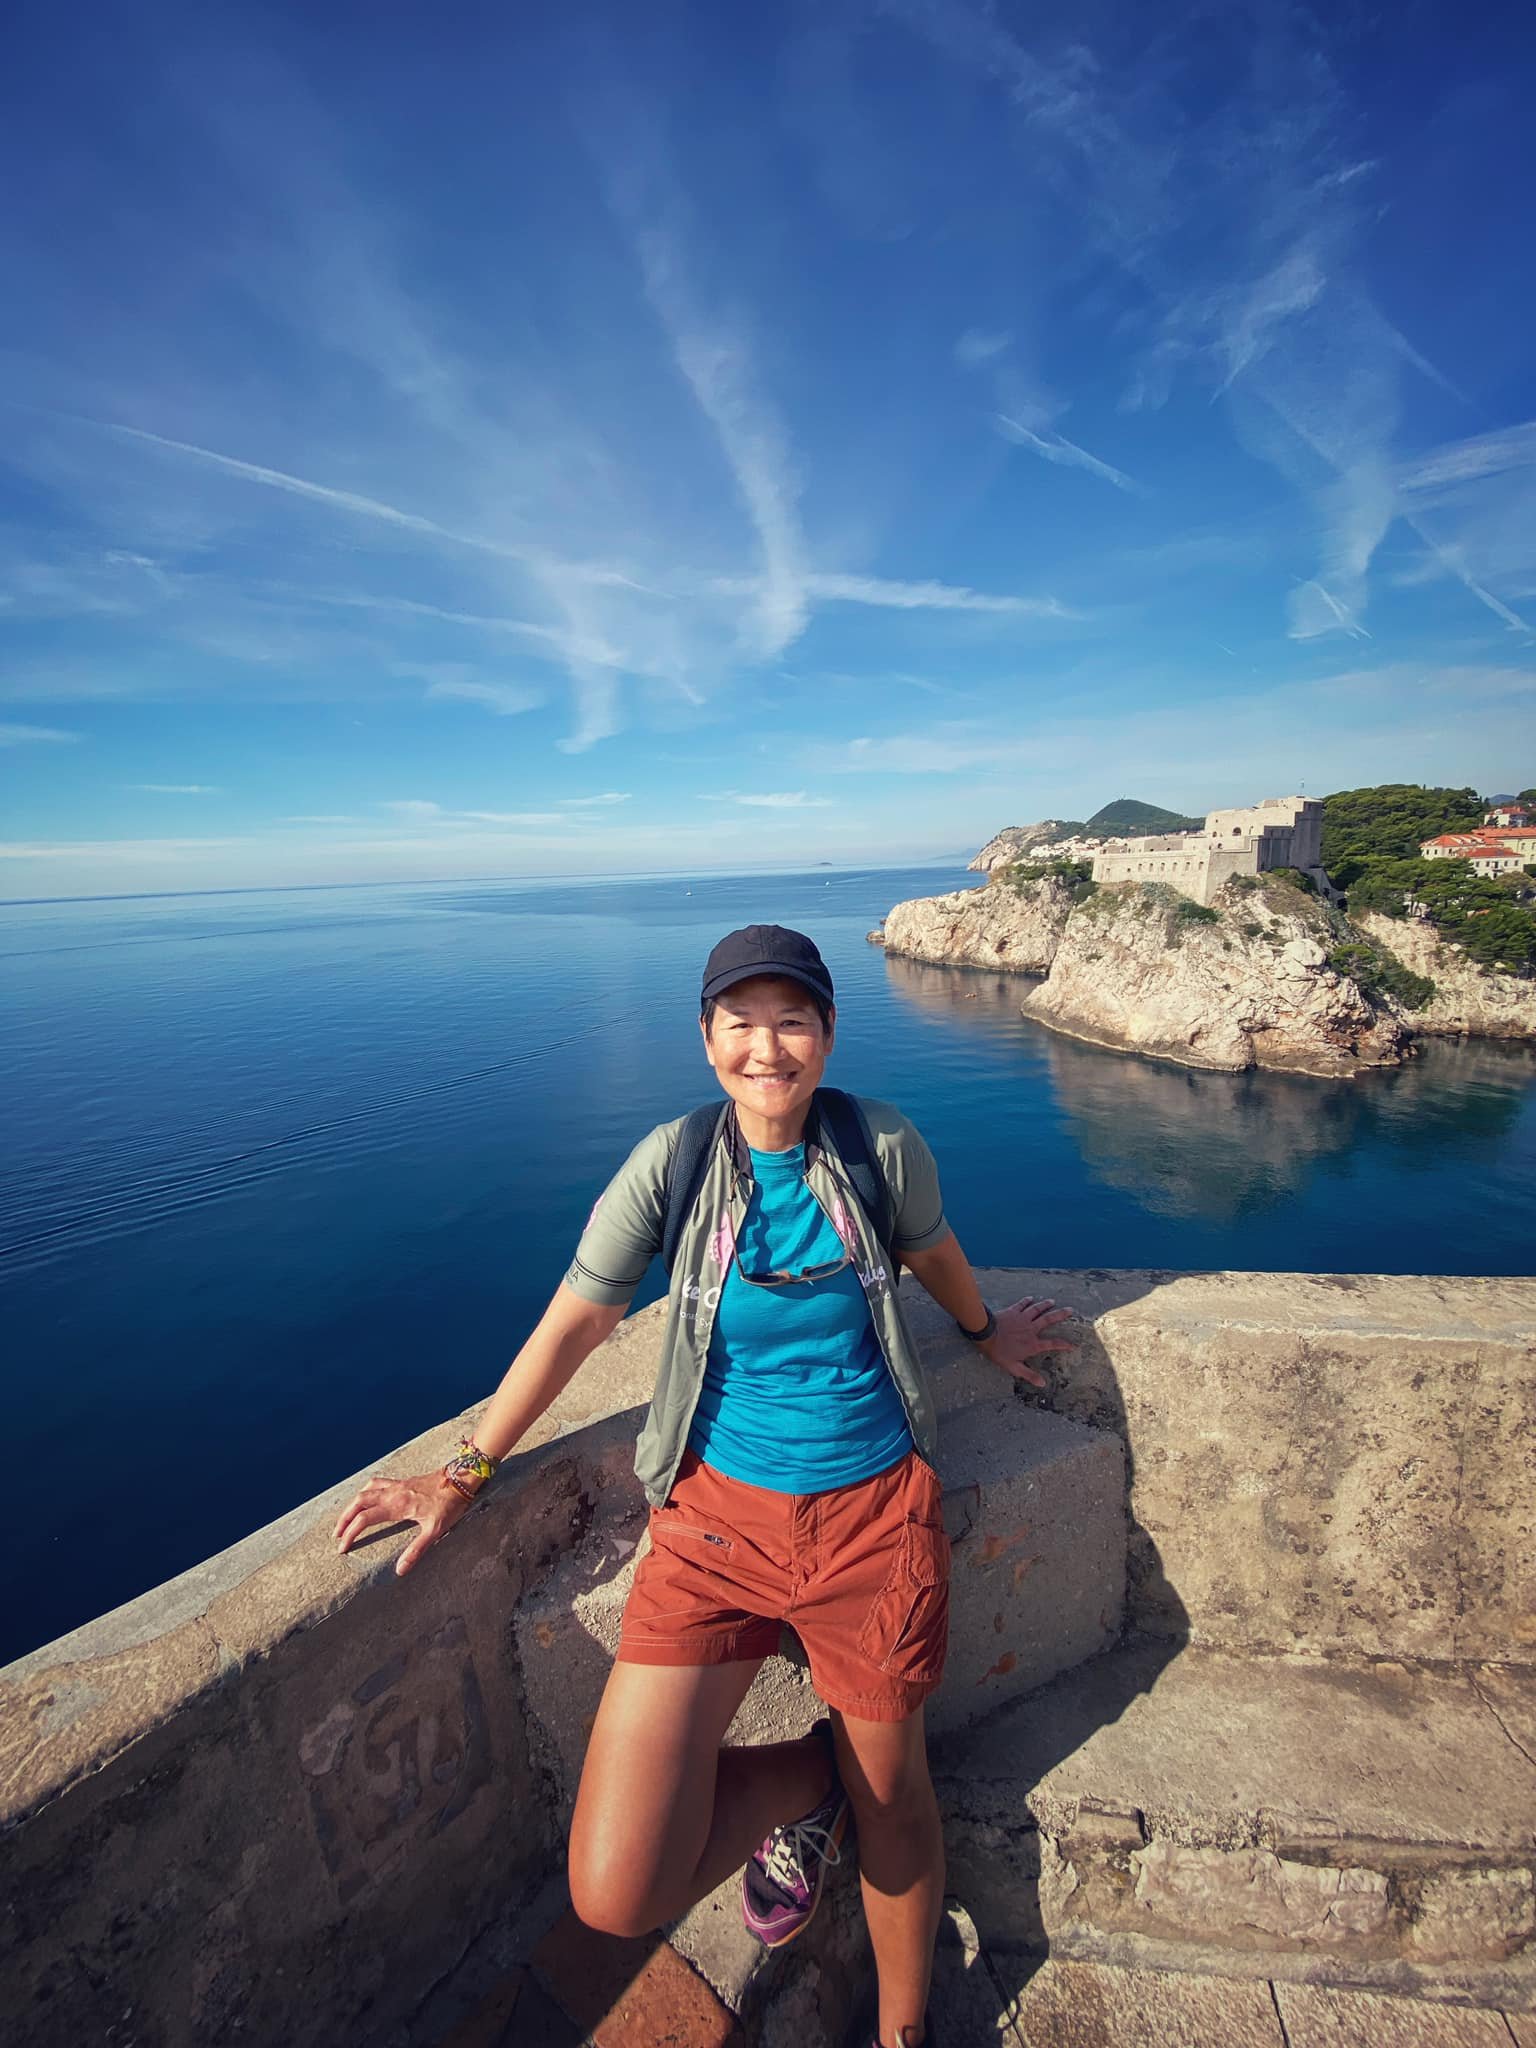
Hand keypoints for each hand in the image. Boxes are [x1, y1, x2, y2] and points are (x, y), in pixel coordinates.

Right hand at [333, 1472, 473, 1576]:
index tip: (342, 1547)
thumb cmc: (449, 1504)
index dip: (350, 1533)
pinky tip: (368, 1497)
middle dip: (344, 1518)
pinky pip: (377, 1483)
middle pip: (359, 1502)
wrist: (460, 1479)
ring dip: (353, 1504)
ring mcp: (397, 1485)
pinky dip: (366, 1491)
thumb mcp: (435, 1531)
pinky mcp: (403, 1482)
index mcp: (396, 1506)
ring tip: (346, 1517)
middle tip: (337, 1534)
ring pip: (366, 1490)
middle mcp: (392, 1493)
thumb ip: (416, 1550)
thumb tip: (400, 1570)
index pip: (364, 1519)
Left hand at [978, 1295, 1075, 1388]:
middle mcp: (1031, 1329)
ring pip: (1037, 1309)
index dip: (1065, 1345)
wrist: (986, 1334)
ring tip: (1053, 1301)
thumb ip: (1029, 1375)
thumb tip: (1042, 1383)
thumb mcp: (1014, 1368)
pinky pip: (1022, 1304)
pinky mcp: (1013, 1311)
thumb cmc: (999, 1352)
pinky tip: (1031, 1298)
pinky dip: (1027, 1301)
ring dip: (1045, 1305)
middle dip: (1061, 1314)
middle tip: (1070, 1310)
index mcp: (1033, 1343)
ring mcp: (1022, 1318)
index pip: (1053, 1344)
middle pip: (1049, 1320)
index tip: (1073, 1344)